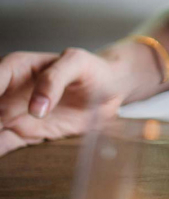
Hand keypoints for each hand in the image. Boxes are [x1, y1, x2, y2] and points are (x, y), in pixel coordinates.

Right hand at [0, 48, 125, 155]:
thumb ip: (55, 79)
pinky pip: (2, 144)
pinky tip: (0, 153)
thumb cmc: (91, 69)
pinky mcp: (23, 133)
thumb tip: (36, 109)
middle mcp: (7, 92)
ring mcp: (12, 114)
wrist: (109, 89)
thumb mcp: (77, 63)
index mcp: (15, 68)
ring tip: (0, 136)